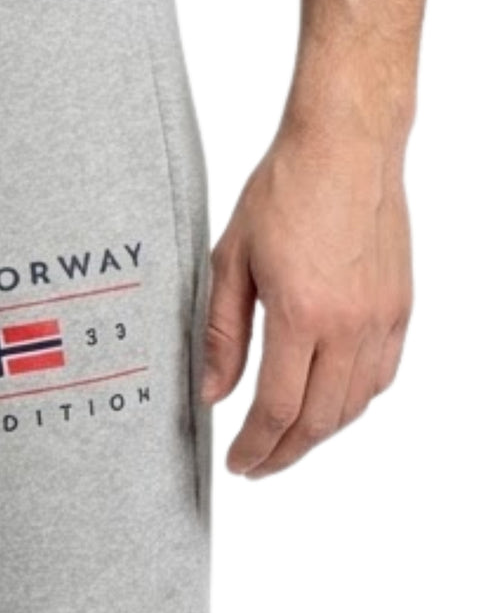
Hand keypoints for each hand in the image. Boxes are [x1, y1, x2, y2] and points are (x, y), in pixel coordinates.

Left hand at [199, 96, 412, 477]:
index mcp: (302, 315)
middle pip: (320, 419)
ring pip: (355, 404)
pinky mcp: (401, 306)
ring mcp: (383, 317)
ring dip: (319, 433)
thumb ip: (222, 335)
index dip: (255, 446)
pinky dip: (352, 402)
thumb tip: (212, 393)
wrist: (345, 146)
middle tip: (257, 466)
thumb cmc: (284, 191)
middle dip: (285, 453)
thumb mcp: (230, 262)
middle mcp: (351, 324)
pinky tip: (327, 402)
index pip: (278, 409)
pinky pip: (381, 375)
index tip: (237, 463)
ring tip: (285, 440)